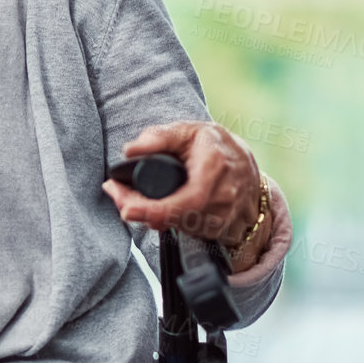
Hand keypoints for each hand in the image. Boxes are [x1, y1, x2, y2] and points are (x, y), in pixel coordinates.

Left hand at [101, 122, 261, 251]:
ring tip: (130, 198)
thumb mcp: (189, 131)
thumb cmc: (215, 145)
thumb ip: (160, 137)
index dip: (155, 209)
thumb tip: (130, 151)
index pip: (187, 200)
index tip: (127, 210)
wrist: (246, 167)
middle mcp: (224, 196)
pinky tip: (151, 207)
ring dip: (149, 216)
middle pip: (177, 217)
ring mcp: (224, 217)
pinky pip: (185, 231)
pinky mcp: (220, 230)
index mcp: (215, 168)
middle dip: (141, 211)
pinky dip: (165, 221)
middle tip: (117, 195)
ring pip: (178, 226)